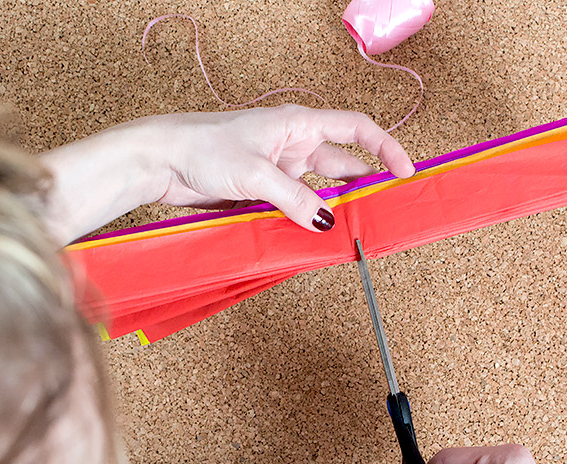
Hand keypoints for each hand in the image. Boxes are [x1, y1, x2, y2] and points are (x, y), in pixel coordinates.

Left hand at [149, 104, 415, 230]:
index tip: (405, 171)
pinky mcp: (265, 191)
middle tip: (383, 211)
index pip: (356, 129)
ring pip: (320, 191)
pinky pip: (296, 207)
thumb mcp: (255, 173)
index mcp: (298, 124)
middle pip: (343, 165)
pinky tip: (316, 236)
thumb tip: (326, 222)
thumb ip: (294, 198)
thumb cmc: (202, 146)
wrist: (161, 160)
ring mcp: (280, 169)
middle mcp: (294, 144)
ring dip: (334, 209)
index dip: (386, 148)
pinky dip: (307, 220)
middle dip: (365, 186)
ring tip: (353, 230)